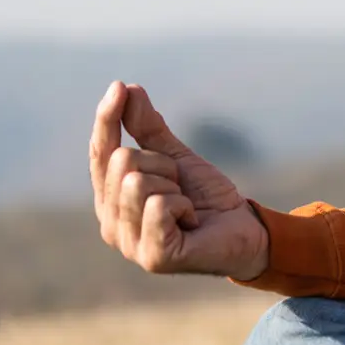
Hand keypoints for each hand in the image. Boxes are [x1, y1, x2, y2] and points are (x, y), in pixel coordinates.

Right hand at [89, 80, 269, 278]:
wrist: (244, 228)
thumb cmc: (206, 197)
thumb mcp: (175, 156)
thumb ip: (147, 128)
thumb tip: (126, 89)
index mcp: (110, 199)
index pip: (100, 152)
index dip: (108, 119)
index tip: (119, 87)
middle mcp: (110, 223)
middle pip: (122, 161)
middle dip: (163, 165)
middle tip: (181, 187)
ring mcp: (129, 244)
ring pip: (137, 182)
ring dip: (174, 187)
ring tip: (186, 207)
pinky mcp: (153, 257)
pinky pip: (159, 206)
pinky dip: (184, 206)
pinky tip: (191, 221)